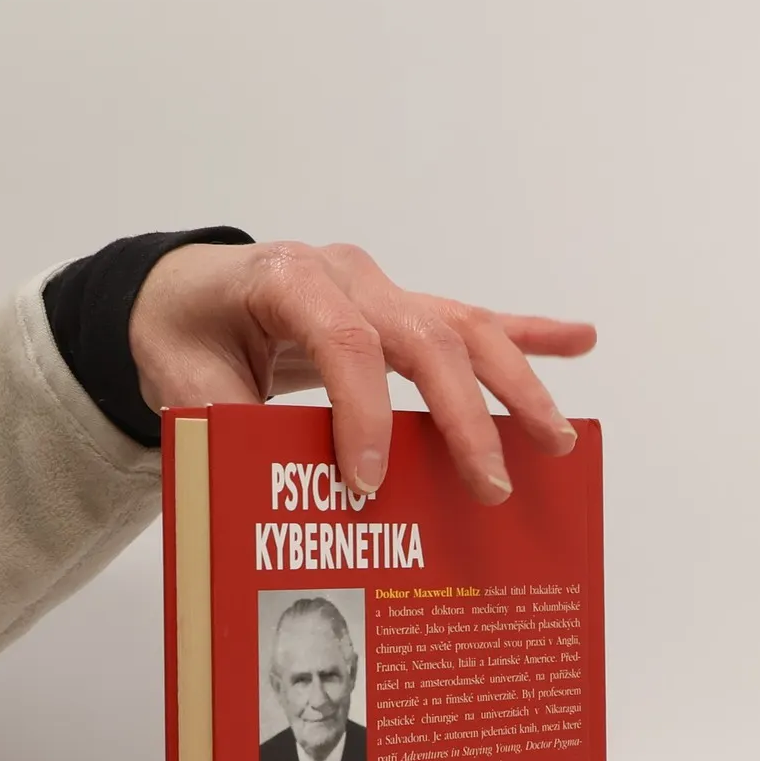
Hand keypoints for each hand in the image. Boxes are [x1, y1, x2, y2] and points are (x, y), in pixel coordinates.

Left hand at [128, 241, 596, 504]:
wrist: (183, 291)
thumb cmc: (185, 333)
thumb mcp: (178, 378)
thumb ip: (225, 424)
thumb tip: (281, 486)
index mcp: (286, 279)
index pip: (345, 342)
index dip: (362, 415)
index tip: (368, 487)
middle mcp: (346, 273)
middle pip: (425, 336)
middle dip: (465, 416)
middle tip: (491, 486)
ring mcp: (382, 287)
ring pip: (465, 328)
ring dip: (518, 383)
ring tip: (557, 437)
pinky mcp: (404, 307)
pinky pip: (474, 320)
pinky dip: (530, 333)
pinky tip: (581, 339)